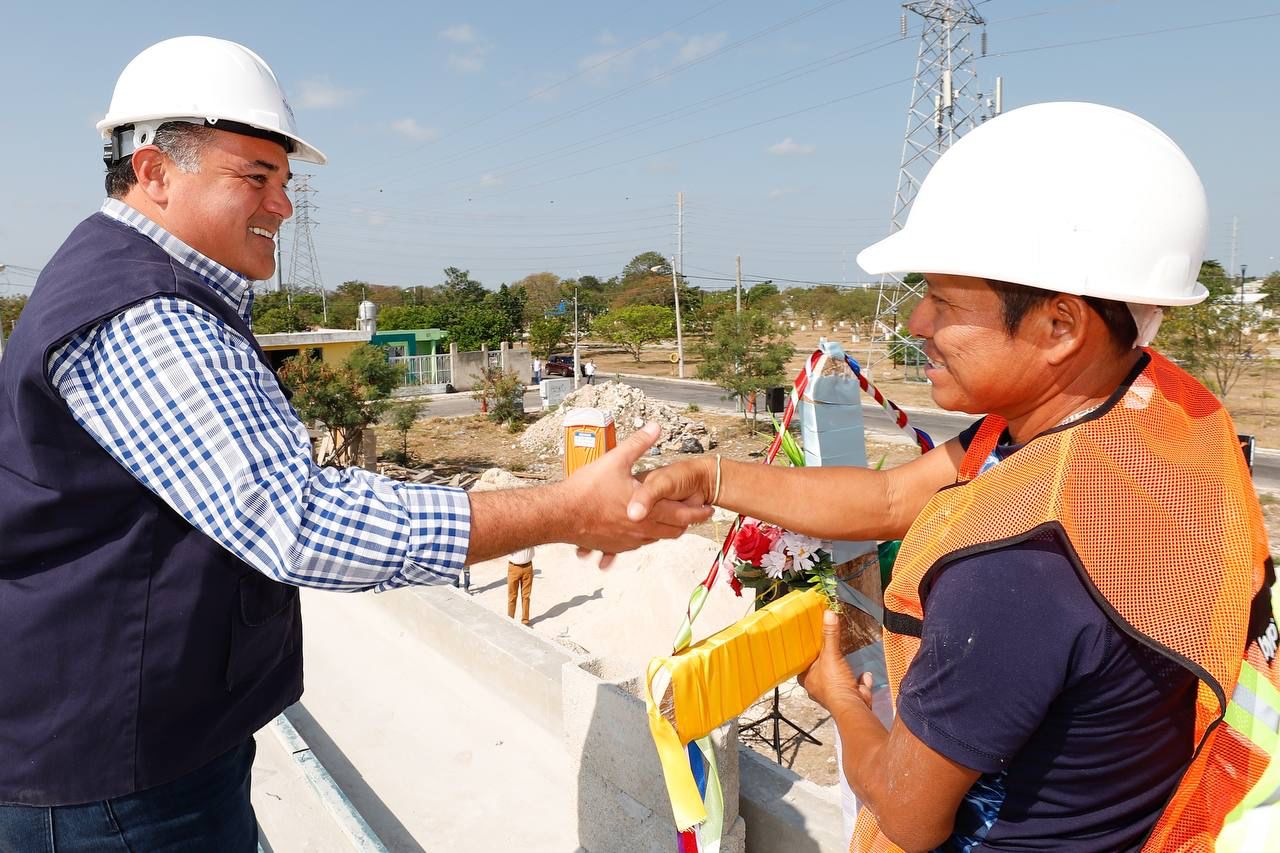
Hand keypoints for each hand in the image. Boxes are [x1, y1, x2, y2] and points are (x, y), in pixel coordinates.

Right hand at [563, 423, 712, 557]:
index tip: (709, 509)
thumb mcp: (616, 460)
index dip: (700, 512)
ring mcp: (628, 541)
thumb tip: (656, 426)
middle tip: (693, 515)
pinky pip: (635, 546)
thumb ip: (639, 443)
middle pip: (674, 531)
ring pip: (656, 539)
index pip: (684, 515)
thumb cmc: (587, 489)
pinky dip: (642, 537)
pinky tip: (638, 530)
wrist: (560, 515)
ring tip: (668, 519)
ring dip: (665, 529)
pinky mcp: (613, 547)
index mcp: (649, 510)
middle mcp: (642, 530)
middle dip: (686, 522)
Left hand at [797, 610, 873, 714]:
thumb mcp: (831, 654)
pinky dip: (860, 680)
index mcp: (807, 679)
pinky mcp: (849, 696)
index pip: (802, 664)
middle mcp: (817, 688)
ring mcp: (833, 694)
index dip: (806, 654)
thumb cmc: (834, 683)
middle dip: (826, 662)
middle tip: (829, 648)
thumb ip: (830, 635)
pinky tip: (864, 674)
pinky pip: (854, 685)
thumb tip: (828, 614)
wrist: (853, 705)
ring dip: (842, 672)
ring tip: (844, 660)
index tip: (810, 643)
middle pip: (820, 670)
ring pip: (836, 679)